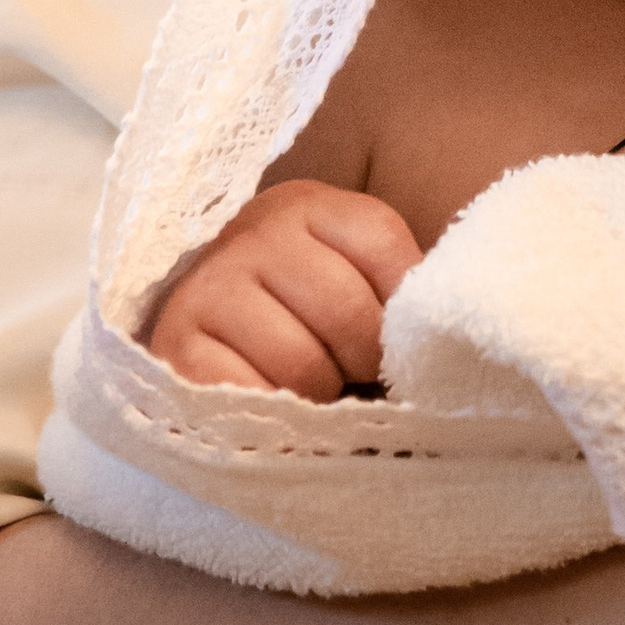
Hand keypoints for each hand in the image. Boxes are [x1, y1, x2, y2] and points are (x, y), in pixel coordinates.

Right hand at [147, 179, 421, 396]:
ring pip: (301, 362)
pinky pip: (248, 395)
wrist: (209, 338)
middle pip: (347, 310)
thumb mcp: (355, 278)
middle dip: (364, 359)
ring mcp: (209, 286)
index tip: (396, 336)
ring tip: (312, 389)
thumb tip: (448, 341)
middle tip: (353, 373)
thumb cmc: (306, 315)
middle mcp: (254, 234)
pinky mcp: (175, 346)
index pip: (384, 246)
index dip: (403, 309)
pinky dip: (274, 419)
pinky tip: (274, 406)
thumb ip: (399, 292)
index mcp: (309, 206)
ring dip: (319, 393)